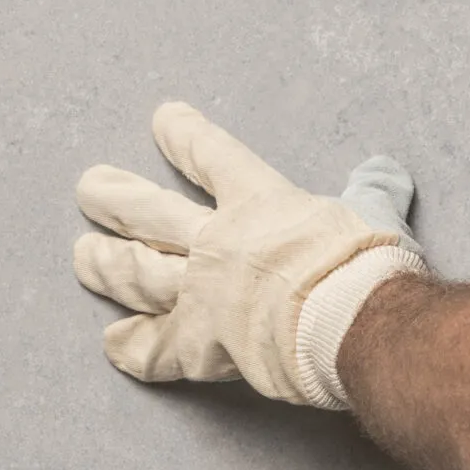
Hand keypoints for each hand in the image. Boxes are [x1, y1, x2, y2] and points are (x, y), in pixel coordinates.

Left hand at [73, 102, 426, 409]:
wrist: (351, 319)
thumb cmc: (365, 262)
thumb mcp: (374, 211)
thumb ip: (374, 188)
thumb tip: (387, 171)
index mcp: (257, 200)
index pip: (211, 155)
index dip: (184, 135)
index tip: (163, 119)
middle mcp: (217, 241)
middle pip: (150, 213)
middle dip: (115, 198)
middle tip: (88, 188)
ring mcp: (202, 293)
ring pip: (138, 274)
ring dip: (107, 265)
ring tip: (82, 256)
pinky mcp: (202, 344)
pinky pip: (157, 349)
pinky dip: (135, 349)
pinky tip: (114, 345)